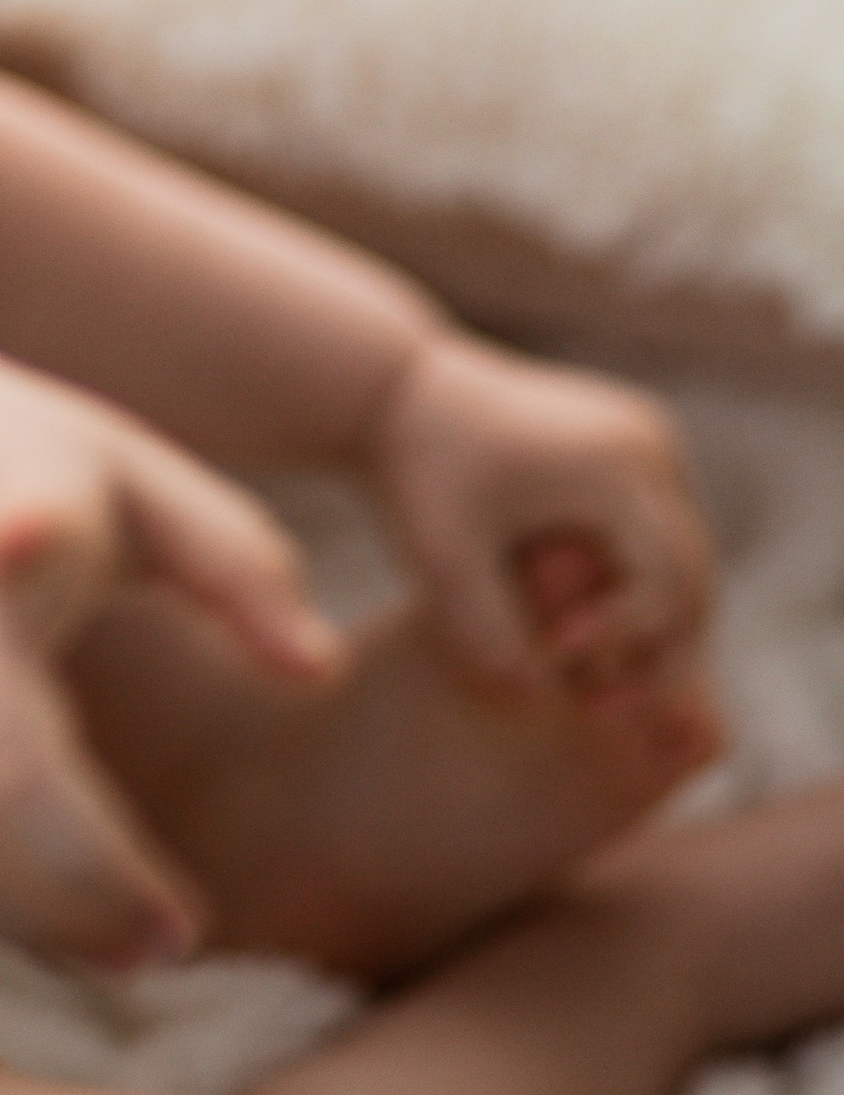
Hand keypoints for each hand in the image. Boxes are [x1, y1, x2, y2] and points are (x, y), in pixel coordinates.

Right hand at [0, 307, 340, 970]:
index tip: (48, 578)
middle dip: (88, 884)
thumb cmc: (11, 453)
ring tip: (139, 951)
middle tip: (179, 940)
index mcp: (7, 510)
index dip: (35, 560)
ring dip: (34, 917)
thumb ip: (233, 559)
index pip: (25, 553)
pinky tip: (59, 920)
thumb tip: (319, 672)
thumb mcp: (127, 468)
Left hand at [368, 330, 715, 704]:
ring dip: (655, 625)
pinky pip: (661, 530)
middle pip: (692, 573)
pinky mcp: (633, 444)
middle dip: (658, 651)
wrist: (402, 385)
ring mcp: (648, 438)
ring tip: (596, 686)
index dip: (624, 636)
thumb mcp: (439, 554)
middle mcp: (649, 443)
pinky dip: (641, 586)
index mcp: (613, 463)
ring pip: (685, 557)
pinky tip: (591, 633)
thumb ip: (482, 629)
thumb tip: (532, 694)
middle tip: (602, 709)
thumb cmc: (414, 470)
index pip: (664, 578)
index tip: (558, 661)